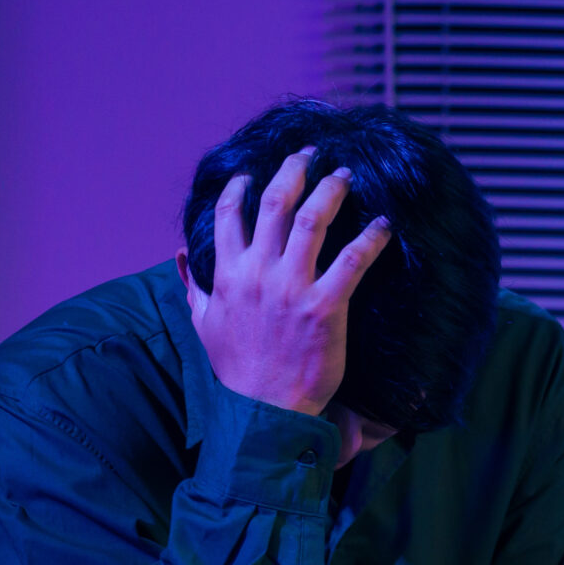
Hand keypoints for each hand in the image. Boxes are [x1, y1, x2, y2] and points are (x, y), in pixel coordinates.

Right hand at [180, 149, 393, 418]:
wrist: (263, 411)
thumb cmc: (236, 370)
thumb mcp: (202, 325)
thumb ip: (192, 287)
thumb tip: (178, 257)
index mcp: (227, 274)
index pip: (228, 215)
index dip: (241, 188)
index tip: (253, 173)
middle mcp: (257, 273)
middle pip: (273, 203)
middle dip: (293, 171)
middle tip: (311, 153)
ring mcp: (291, 288)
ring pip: (311, 220)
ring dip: (331, 191)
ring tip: (346, 175)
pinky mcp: (324, 308)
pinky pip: (351, 262)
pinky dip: (370, 239)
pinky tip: (385, 226)